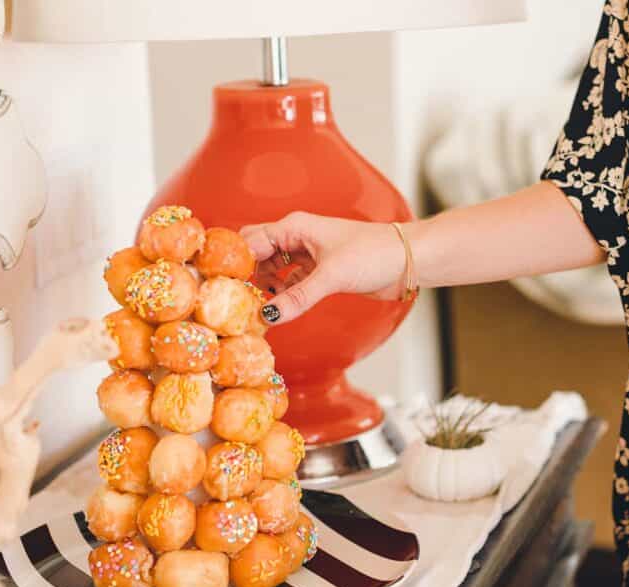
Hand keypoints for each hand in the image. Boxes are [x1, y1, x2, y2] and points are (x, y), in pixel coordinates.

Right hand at [240, 212, 408, 324]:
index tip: (221, 286)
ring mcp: (305, 256)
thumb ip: (299, 297)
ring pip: (270, 270)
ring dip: (260, 288)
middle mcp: (296, 238)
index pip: (251, 241)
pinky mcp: (317, 273)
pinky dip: (279, 296)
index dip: (235, 262)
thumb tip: (269, 317)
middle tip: (231, 300)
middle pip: (256, 253)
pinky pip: (287, 283)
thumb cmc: (374, 253)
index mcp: (294, 227)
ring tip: (249, 310)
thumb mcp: (332, 275)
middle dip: (243, 274)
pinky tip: (273, 311)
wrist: (407, 261)